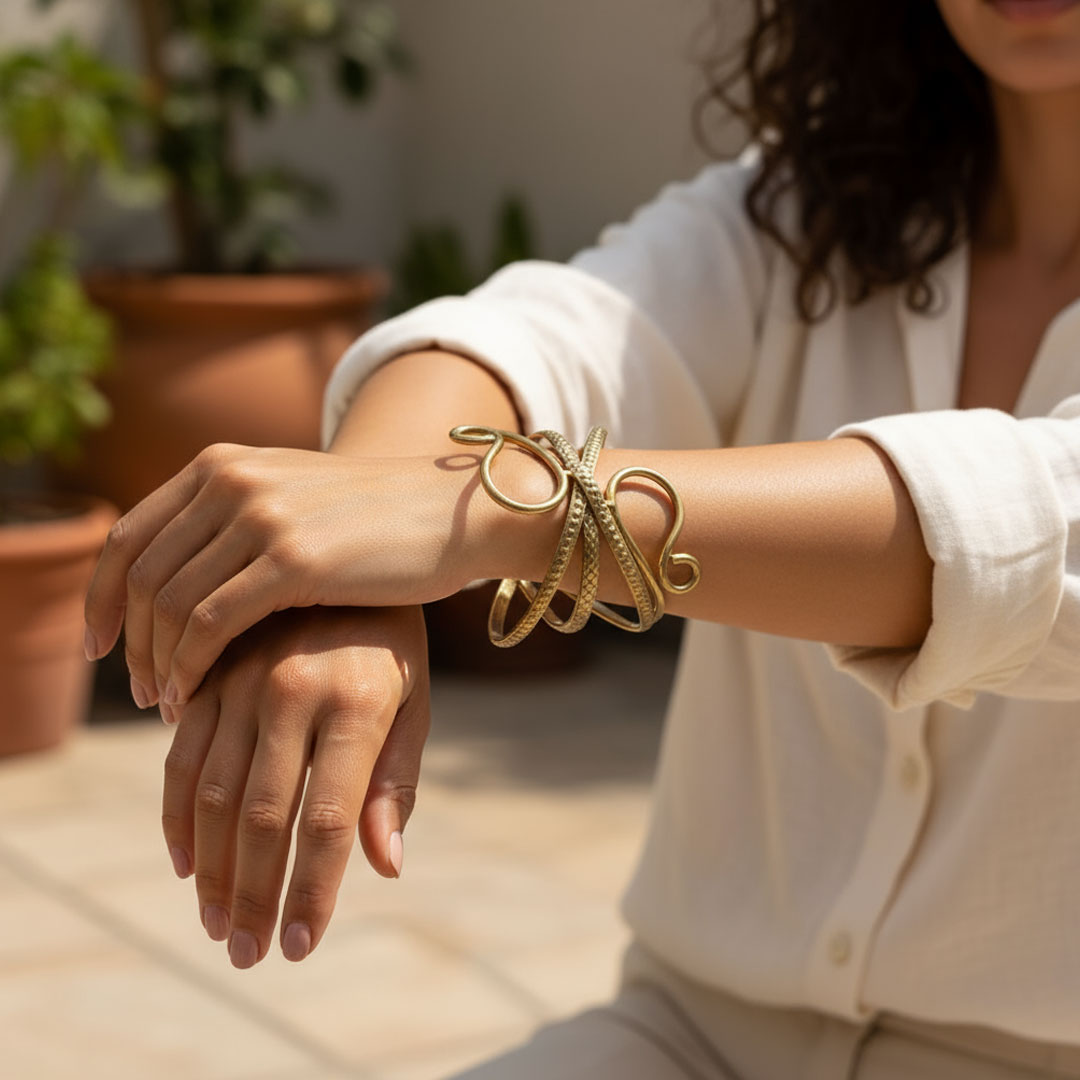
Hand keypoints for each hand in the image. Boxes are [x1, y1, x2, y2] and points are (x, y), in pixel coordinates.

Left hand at [82, 442, 490, 707]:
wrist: (451, 511)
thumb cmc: (375, 520)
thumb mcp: (290, 500)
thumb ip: (232, 518)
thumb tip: (176, 573)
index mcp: (221, 464)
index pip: (127, 537)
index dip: (101, 598)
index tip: (101, 647)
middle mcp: (230, 481)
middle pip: (140, 576)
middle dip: (131, 644)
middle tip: (142, 692)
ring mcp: (261, 517)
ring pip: (169, 604)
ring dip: (158, 664)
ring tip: (167, 703)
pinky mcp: (294, 559)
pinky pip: (209, 624)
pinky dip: (189, 668)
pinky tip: (195, 697)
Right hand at [160, 604, 429, 968]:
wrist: (349, 553)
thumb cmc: (394, 641)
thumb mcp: (413, 701)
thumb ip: (394, 782)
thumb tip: (386, 867)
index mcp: (356, 702)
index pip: (327, 819)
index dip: (312, 890)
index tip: (301, 946)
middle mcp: (292, 690)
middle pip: (262, 816)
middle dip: (254, 895)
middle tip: (249, 954)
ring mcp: (242, 679)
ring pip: (211, 794)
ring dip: (210, 870)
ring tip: (218, 925)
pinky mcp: (209, 674)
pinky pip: (179, 755)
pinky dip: (176, 816)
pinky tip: (186, 864)